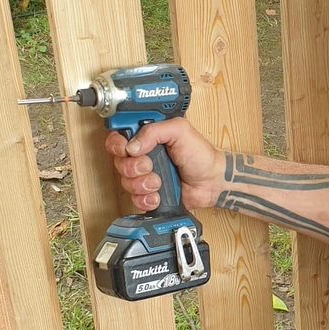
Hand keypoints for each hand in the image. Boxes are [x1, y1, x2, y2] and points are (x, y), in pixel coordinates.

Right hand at [106, 117, 225, 211]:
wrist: (212, 182)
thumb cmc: (200, 154)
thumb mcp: (180, 131)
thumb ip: (154, 131)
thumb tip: (132, 146)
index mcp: (147, 136)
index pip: (118, 137)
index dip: (116, 144)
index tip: (124, 149)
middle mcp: (143, 155)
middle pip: (119, 162)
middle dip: (133, 167)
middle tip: (149, 166)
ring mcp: (145, 175)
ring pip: (126, 182)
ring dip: (142, 184)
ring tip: (158, 182)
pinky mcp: (149, 193)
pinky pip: (135, 199)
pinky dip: (146, 199)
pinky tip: (158, 196)